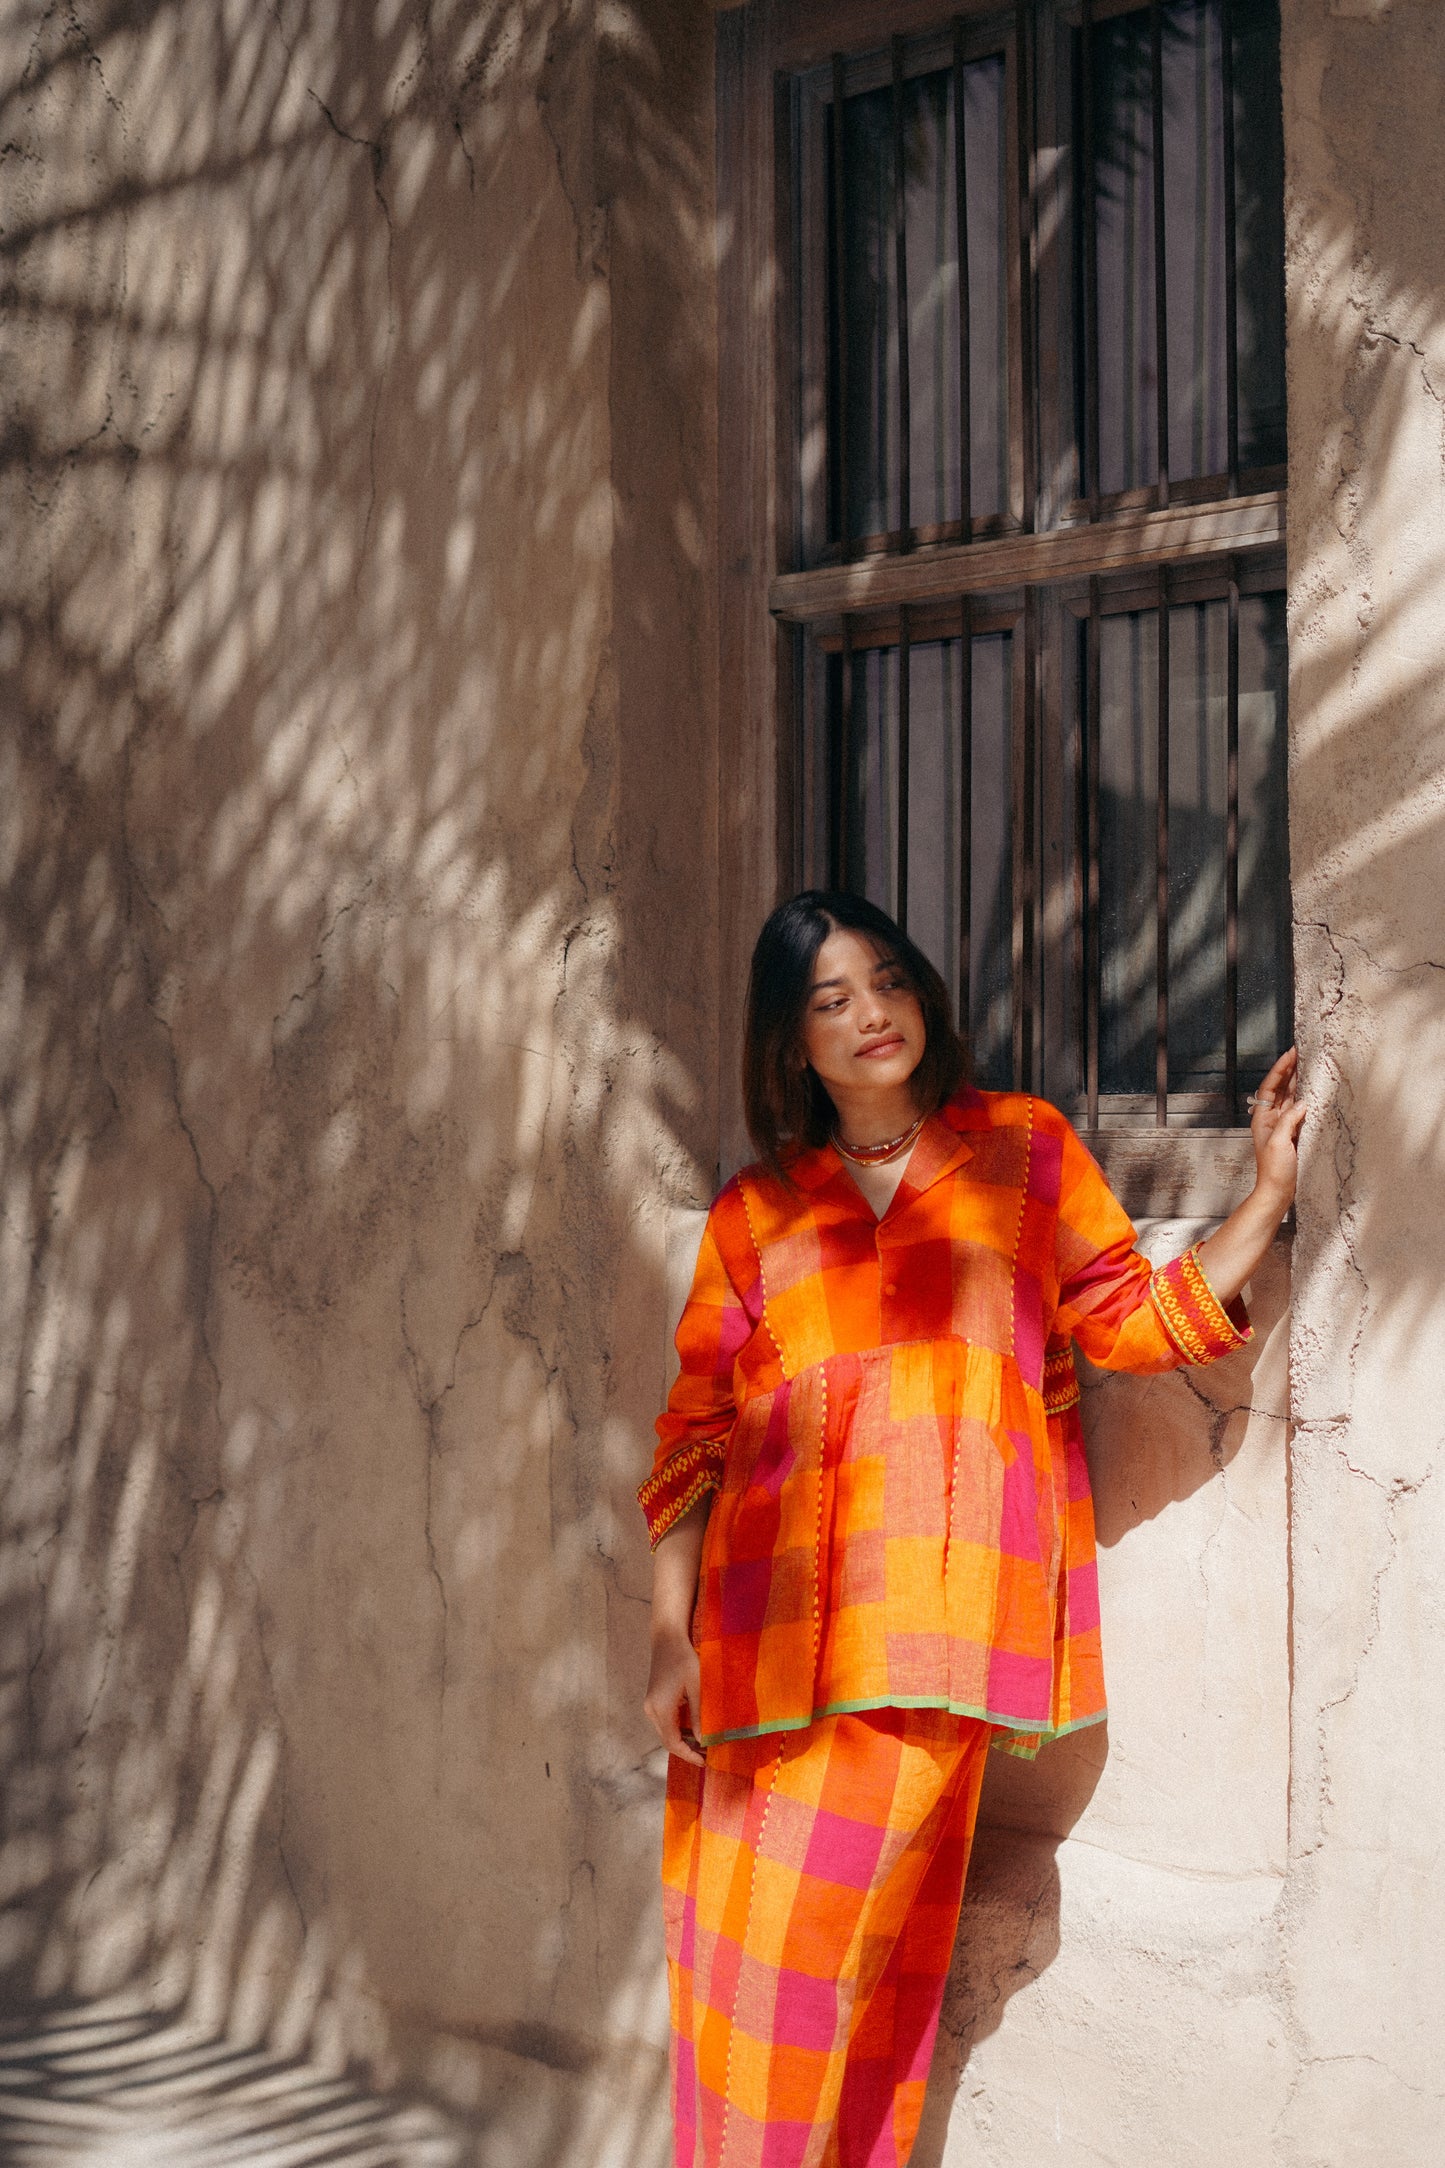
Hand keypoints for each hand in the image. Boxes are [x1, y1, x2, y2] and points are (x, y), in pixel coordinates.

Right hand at [644, 1624, 704, 1767]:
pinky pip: (665, 1723)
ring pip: (666, 1732)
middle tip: (708, 1754)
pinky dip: (679, 1729)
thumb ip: (698, 1715)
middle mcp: (651, 1710)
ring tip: (704, 1743)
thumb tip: (702, 1741)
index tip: (705, 1761)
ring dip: (683, 1740)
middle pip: (667, 1741)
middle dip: (687, 1750)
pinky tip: (694, 1728)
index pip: (673, 1743)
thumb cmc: (684, 1659)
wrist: (667, 1638)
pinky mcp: (653, 1701)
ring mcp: (650, 1706)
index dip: (688, 1755)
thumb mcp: (696, 1687)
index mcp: (660, 1709)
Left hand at [1250, 1046, 1306, 1207]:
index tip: (1290, 1054)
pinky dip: (1305, 1098)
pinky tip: (1312, 1090)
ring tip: (1306, 1065)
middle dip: (1289, 1070)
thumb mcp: (1280, 1143)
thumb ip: (1289, 1121)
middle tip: (1300, 1053)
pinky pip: (1298, 1110)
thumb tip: (1302, 1103)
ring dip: (1296, 1081)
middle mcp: (1271, 1119)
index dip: (1280, 1069)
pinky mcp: (1293, 1133)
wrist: (1277, 1191)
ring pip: (1289, 1097)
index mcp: (1262, 1118)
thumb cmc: (1274, 1171)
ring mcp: (1282, 1126)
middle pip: (1279, 1088)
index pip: (1270, 1087)